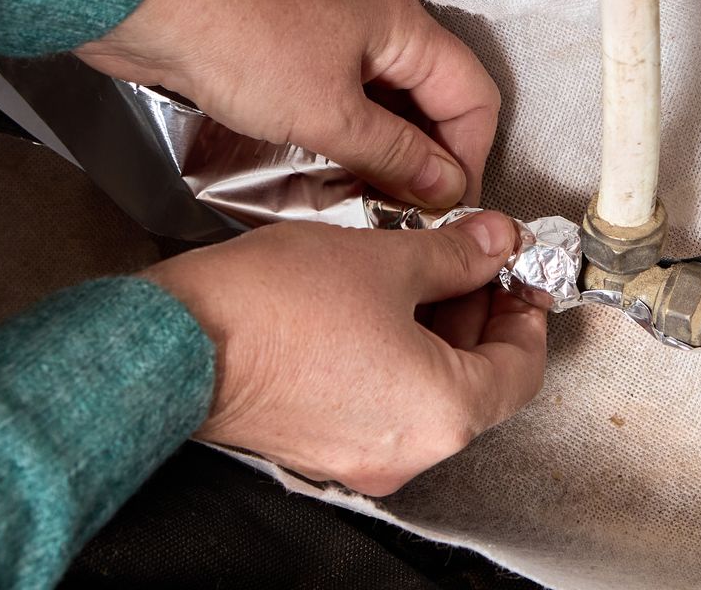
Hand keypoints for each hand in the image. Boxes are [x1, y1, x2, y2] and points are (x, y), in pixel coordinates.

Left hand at [78, 0, 498, 207]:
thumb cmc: (241, 39)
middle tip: (409, 215)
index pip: (473, 97)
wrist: (151, 1)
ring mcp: (335, 35)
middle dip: (429, 159)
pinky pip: (343, 100)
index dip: (470, 157)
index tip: (448, 210)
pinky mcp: (294, 51)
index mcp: (404, 26)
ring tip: (371, 204)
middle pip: (433, 100)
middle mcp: (379, 25)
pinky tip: (331, 174)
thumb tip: (445, 185)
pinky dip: (347, 137)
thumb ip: (395, 155)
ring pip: (387, 103)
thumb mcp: (330, 114)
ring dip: (386, 152)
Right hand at [144, 210, 546, 493]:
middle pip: (477, 383)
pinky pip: (382, 402)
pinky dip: (394, 356)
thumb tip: (496, 243)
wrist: (175, 343)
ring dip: (435, 331)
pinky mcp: (319, 449)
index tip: (516, 271)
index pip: (521, 368)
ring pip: (428, 391)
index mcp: (444, 413)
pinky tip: (376, 303)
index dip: (526, 309)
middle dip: (478, 314)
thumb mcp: (387, 259)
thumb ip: (458, 255)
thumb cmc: (273, 309)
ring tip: (417, 270)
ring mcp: (360, 458)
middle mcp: (408, 450)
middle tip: (469, 259)